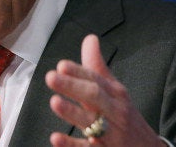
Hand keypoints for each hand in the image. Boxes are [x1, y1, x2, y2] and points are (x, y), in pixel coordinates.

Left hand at [44, 34, 164, 145]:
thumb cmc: (124, 116)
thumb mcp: (115, 90)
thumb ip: (97, 66)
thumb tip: (89, 38)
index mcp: (115, 94)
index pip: (96, 79)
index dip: (79, 72)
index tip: (62, 65)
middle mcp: (113, 112)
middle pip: (94, 97)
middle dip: (73, 86)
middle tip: (51, 77)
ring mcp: (109, 134)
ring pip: (91, 122)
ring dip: (72, 112)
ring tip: (55, 102)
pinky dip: (71, 144)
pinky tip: (55, 138)